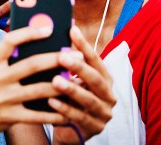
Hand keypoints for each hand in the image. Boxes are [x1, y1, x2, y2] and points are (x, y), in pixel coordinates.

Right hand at [0, 25, 70, 143]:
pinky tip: (66, 112)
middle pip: (31, 64)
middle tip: (75, 54)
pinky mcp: (8, 118)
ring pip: (38, 89)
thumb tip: (33, 49)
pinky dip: (53, 114)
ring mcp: (3, 99)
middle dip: (56, 58)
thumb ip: (5, 63)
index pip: (9, 41)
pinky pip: (36, 116)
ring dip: (60, 85)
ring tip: (76, 80)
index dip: (30, 32)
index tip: (48, 27)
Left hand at [50, 26, 115, 143]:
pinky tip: (52, 102)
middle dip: (79, 67)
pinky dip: (66, 109)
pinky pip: (80, 118)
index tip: (72, 30)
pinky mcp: (95, 129)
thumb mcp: (70, 81)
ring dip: (72, 89)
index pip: (96, 59)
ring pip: (89, 99)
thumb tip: (54, 37)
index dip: (84, 45)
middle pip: (96, 79)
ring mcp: (104, 113)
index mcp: (105, 79)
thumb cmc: (69, 100)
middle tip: (61, 56)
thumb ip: (67, 65)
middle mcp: (109, 95)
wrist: (70, 130)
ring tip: (55, 81)